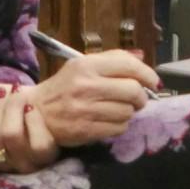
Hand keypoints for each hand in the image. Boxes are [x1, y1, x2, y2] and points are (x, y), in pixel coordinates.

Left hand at [0, 86, 57, 173]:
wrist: (23, 127)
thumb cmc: (45, 115)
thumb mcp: (56, 112)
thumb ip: (59, 104)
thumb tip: (74, 81)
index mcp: (48, 156)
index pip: (41, 146)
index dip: (33, 121)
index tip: (32, 103)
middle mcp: (27, 164)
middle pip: (12, 136)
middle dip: (11, 107)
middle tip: (16, 93)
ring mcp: (5, 164)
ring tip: (3, 95)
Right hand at [31, 50, 158, 146]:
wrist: (36, 113)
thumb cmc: (63, 87)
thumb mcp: (82, 66)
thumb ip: (111, 60)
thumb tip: (142, 58)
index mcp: (86, 65)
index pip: (129, 65)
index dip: (147, 74)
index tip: (153, 82)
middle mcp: (86, 85)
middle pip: (133, 91)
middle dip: (140, 97)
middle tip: (136, 100)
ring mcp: (86, 109)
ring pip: (128, 112)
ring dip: (128, 112)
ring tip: (116, 110)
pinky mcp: (87, 130)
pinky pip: (119, 128)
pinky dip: (119, 126)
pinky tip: (109, 121)